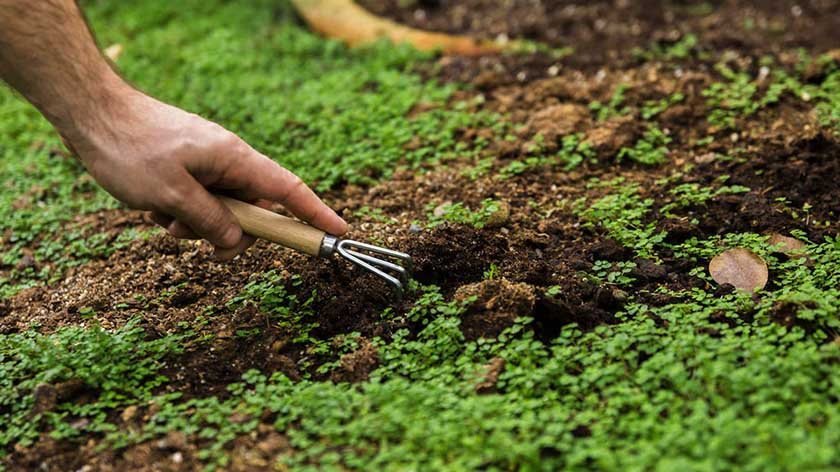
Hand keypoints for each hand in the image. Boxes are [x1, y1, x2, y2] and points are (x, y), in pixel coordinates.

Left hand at [63, 87, 347, 259]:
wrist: (93, 113)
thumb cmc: (132, 147)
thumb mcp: (171, 195)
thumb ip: (211, 222)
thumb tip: (238, 242)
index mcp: (236, 159)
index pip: (290, 190)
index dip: (317, 214)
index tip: (340, 234)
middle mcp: (229, 161)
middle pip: (255, 209)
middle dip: (234, 233)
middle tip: (208, 247)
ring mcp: (210, 165)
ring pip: (224, 210)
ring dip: (200, 225)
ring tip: (166, 218)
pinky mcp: (190, 170)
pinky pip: (202, 202)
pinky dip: (183, 213)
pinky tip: (155, 208)